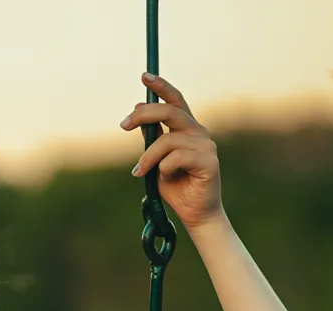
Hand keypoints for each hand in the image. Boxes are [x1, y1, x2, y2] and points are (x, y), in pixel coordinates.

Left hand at [120, 72, 224, 230]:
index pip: (175, 100)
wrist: (194, 213)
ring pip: (168, 140)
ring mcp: (206, 146)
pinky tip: (165, 178)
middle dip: (144, 114)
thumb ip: (151, 138)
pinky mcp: (209, 162)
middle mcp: (198, 132)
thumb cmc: (175, 187)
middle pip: (170, 112)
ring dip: (148, 157)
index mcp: (187, 129)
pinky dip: (163, 168)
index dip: (161, 87)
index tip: (144, 76)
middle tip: (123, 125)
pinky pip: (176, 158)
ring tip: (140, 172)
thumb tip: (136, 111)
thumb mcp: (155, 159)